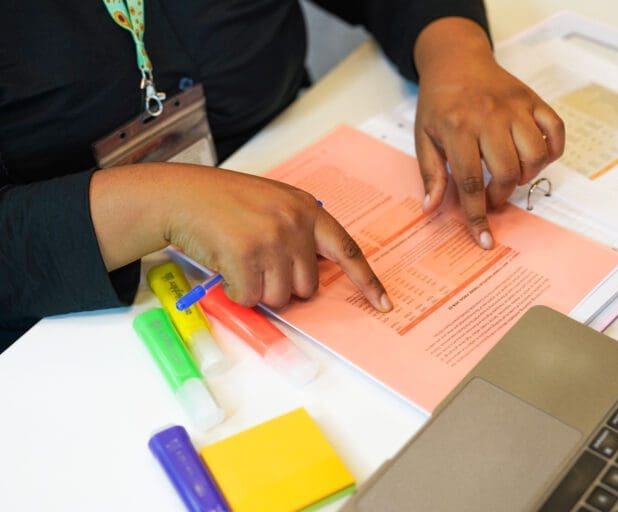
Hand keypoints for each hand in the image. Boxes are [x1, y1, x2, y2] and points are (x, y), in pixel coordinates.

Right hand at [90, 163, 392, 311]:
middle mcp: (295, 223)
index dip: (367, 281)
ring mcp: (272, 238)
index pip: (347, 250)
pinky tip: (225, 267)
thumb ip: (300, 231)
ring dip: (257, 290)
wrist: (181, 195)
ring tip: (239, 261)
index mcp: (307, 210)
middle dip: (283, 286)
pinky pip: (250, 297)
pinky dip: (236, 292)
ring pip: (279, 297)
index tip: (383, 303)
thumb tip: (313, 276)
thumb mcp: (274, 203)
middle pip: (308, 287)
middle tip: (258, 264)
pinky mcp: (246, 254)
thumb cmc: (224, 202)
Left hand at [413, 17, 564, 248]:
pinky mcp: (533, 100)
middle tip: (492, 196)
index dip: (477, 215)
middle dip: (501, 195)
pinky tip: (535, 158)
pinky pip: (556, 130)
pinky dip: (552, 151)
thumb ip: (431, 173)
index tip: (484, 239)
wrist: (456, 61)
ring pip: (536, 154)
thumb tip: (432, 208)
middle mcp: (489, 117)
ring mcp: (515, 107)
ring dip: (527, 175)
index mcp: (458, 128)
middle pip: (507, 171)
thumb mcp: (424, 137)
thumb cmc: (439, 103)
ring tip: (512, 175)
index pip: (470, 181)